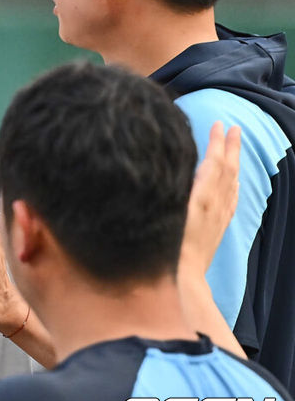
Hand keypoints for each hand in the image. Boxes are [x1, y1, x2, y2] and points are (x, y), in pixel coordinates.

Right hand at [179, 122, 240, 278]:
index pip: (214, 162)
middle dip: (231, 147)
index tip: (218, 124)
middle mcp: (215, 203)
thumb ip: (172, 188)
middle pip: (228, 169)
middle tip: (234, 127)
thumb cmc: (167, 244)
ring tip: (235, 147)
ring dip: (235, 162)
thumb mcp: (165, 212)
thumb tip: (173, 164)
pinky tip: (235, 181)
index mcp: (202, 196)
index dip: (216, 142)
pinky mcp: (219, 226)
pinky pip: (232, 199)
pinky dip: (235, 184)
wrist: (183, 276)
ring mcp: (219, 215)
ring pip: (232, 182)